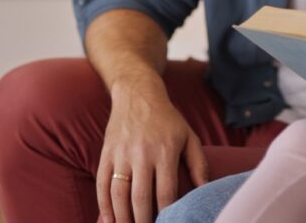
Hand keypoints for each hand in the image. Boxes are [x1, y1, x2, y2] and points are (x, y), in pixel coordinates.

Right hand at [95, 80, 207, 222]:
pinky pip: (102, 184)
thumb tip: (204, 189)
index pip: (165, 191)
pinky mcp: (106, 154)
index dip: (165, 213)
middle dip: (142, 220)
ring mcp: (121, 154)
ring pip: (118, 194)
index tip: (167, 222)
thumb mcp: (189, 136)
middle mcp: (142, 154)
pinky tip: (108, 220)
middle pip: (139, 197)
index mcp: (165, 152)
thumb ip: (198, 163)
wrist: (138, 94)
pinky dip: (103, 205)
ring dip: (121, 217)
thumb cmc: (168, 119)